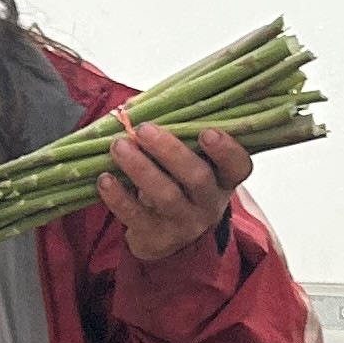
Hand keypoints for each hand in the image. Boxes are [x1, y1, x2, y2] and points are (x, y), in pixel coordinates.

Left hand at [95, 122, 251, 263]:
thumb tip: (138, 104)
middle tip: (143, 129)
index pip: (238, 165)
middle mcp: (209, 202)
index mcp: (223, 178)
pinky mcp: (157, 238)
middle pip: (197, 177)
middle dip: (170, 151)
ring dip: (140, 168)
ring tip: (118, 146)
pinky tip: (105, 178)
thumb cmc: (177, 183)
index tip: (207, 131)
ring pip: (166, 196)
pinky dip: (118, 197)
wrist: (166, 236)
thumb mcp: (189, 162)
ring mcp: (185, 223)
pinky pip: (137, 217)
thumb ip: (177, 134)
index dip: (226, 149)